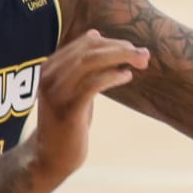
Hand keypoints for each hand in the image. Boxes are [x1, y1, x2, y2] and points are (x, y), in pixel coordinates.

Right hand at [31, 29, 148, 176]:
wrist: (51, 157)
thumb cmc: (67, 121)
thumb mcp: (73, 87)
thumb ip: (83, 65)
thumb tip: (96, 34)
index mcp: (50, 68)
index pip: (83, 43)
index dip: (112, 42)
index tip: (132, 48)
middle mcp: (49, 76)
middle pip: (89, 49)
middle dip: (120, 47)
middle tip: (143, 54)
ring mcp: (56, 92)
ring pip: (91, 61)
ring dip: (121, 58)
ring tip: (141, 62)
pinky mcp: (68, 110)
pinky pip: (93, 84)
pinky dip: (112, 76)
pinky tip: (126, 76)